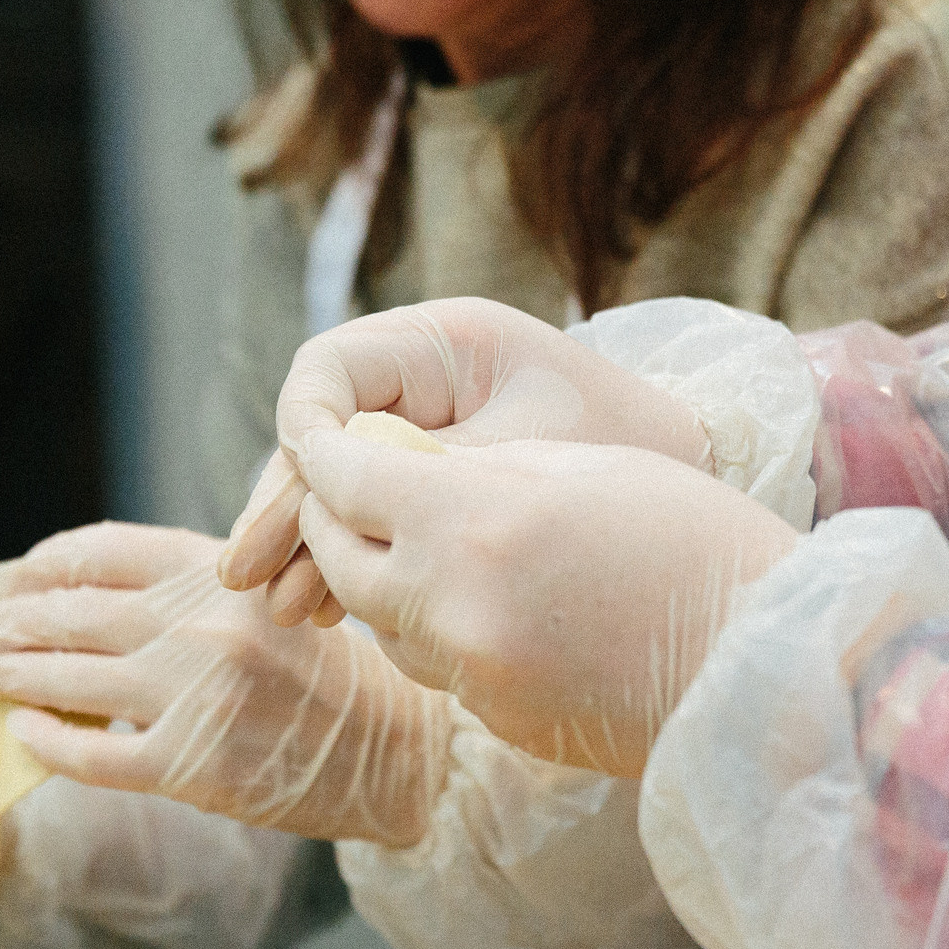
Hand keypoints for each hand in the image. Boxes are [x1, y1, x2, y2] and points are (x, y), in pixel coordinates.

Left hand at [0, 522, 452, 846]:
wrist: (398, 750)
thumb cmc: (331, 674)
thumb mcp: (270, 596)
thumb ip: (189, 587)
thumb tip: (79, 591)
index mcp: (218, 571)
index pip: (102, 552)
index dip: (42, 564)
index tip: (4, 577)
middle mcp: (199, 624)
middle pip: (71, 614)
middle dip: (7, 621)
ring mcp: (192, 695)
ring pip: (66, 680)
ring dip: (7, 674)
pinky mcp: (190, 767)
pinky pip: (92, 754)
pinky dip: (47, 743)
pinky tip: (20, 733)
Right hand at [221, 298, 710, 620]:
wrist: (701, 469)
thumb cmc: (627, 446)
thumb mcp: (522, 458)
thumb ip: (428, 473)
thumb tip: (331, 512)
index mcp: (447, 339)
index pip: (330, 369)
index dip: (301, 432)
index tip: (295, 496)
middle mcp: (425, 374)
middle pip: (323, 433)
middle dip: (287, 506)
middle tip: (247, 575)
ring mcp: (427, 425)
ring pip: (341, 480)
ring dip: (309, 543)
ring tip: (283, 609)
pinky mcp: (440, 474)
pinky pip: (375, 510)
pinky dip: (350, 555)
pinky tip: (323, 608)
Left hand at [288, 432, 799, 775]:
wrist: (769, 662)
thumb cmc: (695, 539)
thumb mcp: (581, 469)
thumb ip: (477, 471)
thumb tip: (399, 471)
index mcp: (471, 521)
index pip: (345, 480)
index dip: (324, 452)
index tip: (321, 437)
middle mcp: (453, 604)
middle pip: (338, 563)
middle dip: (332, 524)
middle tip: (348, 494)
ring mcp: (473, 676)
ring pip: (381, 623)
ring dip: (384, 582)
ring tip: (425, 549)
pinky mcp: (499, 723)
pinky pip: (439, 669)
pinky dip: (442, 633)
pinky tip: (493, 608)